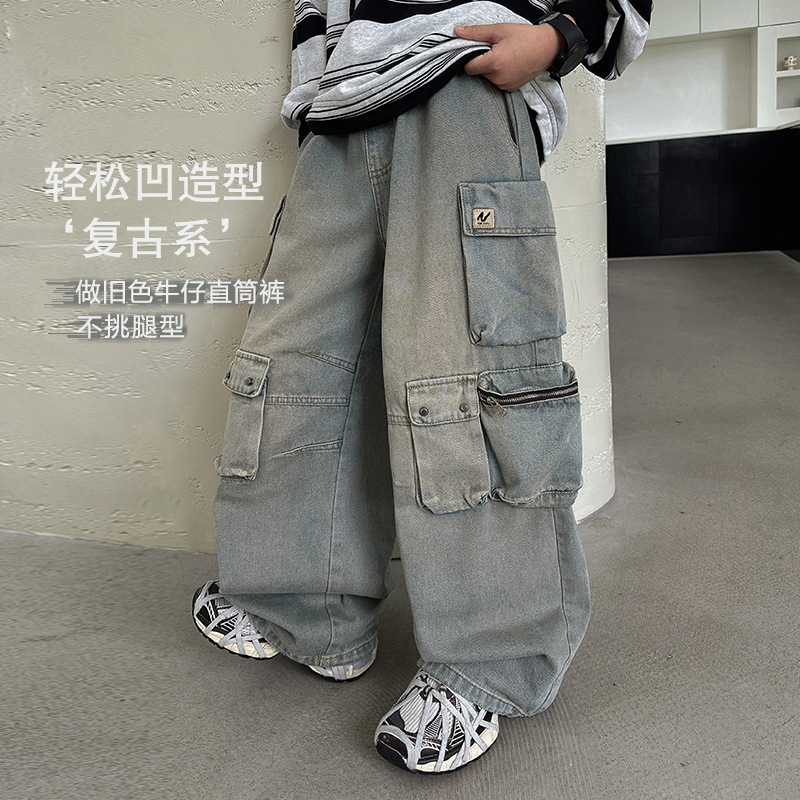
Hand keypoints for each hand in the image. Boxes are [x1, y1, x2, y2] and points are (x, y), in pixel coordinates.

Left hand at [454, 20, 570, 90]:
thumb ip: (476, 33)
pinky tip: (509, 65)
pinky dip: (499, 74)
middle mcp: (498, 78)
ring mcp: (504, 85)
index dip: (469, 58)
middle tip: (495, 50)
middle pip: (478, 72)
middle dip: (482, 61)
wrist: (547, 47)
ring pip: (487, 78)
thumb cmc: (526, 38)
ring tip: (504, 57)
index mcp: (494, 64)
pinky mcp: (510, 89)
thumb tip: (459, 32)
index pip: (468, 67)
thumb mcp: (499, 31)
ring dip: (491, 68)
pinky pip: (497, 82)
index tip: (476, 50)